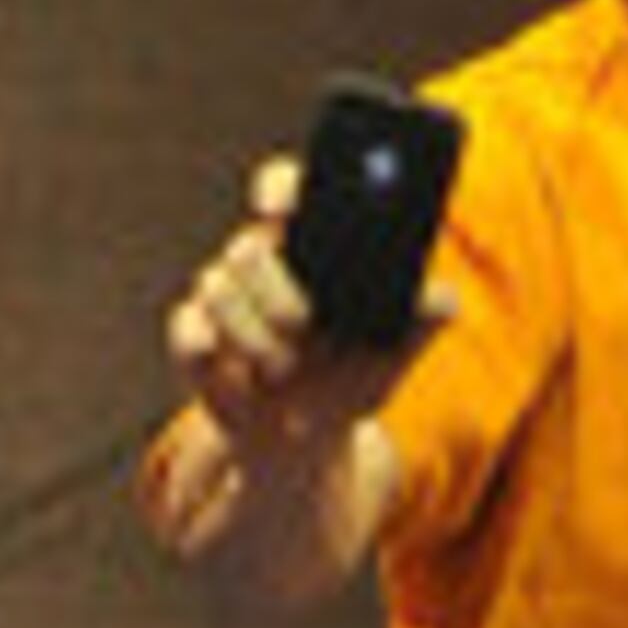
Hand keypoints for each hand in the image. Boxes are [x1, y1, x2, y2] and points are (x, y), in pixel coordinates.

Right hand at [166, 153, 434, 438]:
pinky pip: (187, 329)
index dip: (277, 189)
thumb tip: (440, 296)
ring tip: (281, 370)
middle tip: (303, 325)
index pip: (283, 188)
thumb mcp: (397, 345)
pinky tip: (238, 375)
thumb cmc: (355, 375)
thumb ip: (425, 313)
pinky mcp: (195, 342)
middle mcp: (260, 262)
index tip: (280, 209)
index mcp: (307, 243)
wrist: (310, 439)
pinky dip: (210, 352)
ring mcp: (223, 300)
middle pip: (246, 246)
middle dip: (274, 290)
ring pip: (216, 288)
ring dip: (252, 336)